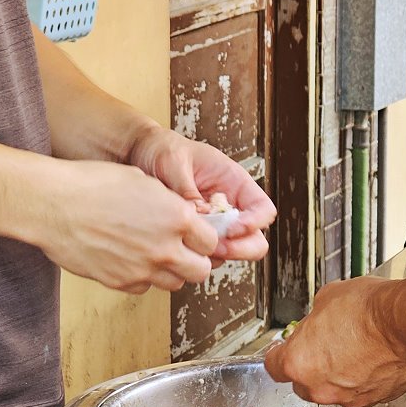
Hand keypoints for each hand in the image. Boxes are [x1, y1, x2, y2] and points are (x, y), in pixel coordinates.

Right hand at [38, 159, 218, 293]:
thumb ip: (170, 204)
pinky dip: (142, 278)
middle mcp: (165, 248)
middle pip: (200, 271)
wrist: (53, 205)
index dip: (203, 237)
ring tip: (154, 255)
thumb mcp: (143, 182)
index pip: (211, 241)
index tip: (195, 235)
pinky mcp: (120, 283)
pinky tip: (130, 260)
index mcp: (177, 218)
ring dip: (170, 272)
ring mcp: (143, 270)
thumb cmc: (92, 185)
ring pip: (175, 283)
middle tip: (183, 252)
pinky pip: (144, 288)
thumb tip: (183, 216)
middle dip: (195, 261)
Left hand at [126, 126, 276, 261]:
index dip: (254, 223)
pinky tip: (179, 244)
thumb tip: (197, 215)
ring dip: (215, 254)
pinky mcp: (197, 235)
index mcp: (234, 183)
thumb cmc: (163, 150)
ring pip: (232, 251)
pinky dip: (197, 256)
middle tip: (214, 247)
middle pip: (255, 240)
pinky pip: (206, 254)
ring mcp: (215, 224)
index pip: (264, 209)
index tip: (231, 229)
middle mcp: (230, 206)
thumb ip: (188, 190)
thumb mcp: (175, 163)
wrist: (142, 156)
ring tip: (191, 244)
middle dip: (240, 248)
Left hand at [264, 277, 405, 406]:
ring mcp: (349, 398)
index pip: (274, 366)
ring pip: (333, 389)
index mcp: (298, 362)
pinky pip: (361, 392)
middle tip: (322, 345)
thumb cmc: (370, 309)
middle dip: (309, 367)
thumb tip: (319, 320)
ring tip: (354, 348)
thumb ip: (314, 319)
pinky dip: (363, 379)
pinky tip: (373, 358)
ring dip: (338, 374)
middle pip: (302, 383)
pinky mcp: (376, 399)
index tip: (280, 350)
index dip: (278, 355)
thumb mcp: (327, 298)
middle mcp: (320, 387)